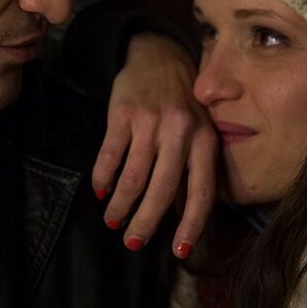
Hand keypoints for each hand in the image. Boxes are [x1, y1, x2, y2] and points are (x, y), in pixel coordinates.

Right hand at [93, 32, 216, 259]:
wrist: (159, 55)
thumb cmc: (182, 104)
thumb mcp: (199, 133)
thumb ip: (193, 172)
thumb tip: (186, 219)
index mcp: (205, 141)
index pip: (202, 192)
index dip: (191, 226)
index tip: (179, 252)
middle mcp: (181, 132)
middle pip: (162, 190)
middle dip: (145, 222)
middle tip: (132, 242)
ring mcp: (151, 122)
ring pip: (133, 177)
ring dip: (121, 205)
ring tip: (113, 219)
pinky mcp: (123, 113)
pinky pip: (110, 155)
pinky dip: (103, 177)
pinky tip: (101, 190)